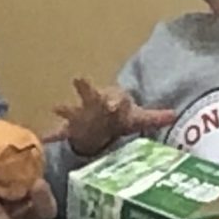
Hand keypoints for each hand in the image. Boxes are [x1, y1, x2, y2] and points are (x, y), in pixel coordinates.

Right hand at [48, 77, 173, 159]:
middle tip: (79, 78)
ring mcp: (80, 115)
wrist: (103, 123)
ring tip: (55, 106)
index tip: (114, 105)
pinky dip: (52, 136)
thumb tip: (175, 114)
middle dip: (85, 87)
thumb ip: (154, 117)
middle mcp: (94, 104)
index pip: (114, 98)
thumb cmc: (120, 118)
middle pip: (90, 93)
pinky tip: (44, 139)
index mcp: (111, 100)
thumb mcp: (137, 118)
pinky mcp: (70, 128)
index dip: (115, 101)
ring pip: (71, 110)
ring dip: (64, 108)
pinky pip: (59, 132)